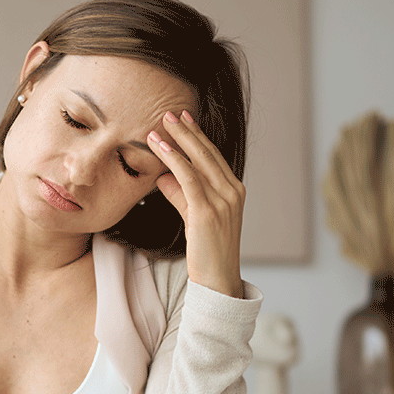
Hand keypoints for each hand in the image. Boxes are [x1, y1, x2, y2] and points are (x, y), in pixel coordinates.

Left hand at [147, 110, 245, 297]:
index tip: (183, 119)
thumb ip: (180, 196)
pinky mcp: (208, 212)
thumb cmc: (206, 253)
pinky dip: (172, 159)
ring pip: (197, 161)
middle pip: (207, 152)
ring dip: (177, 140)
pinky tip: (159, 147)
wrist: (218, 281)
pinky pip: (187, 177)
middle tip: (170, 112)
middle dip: (187, 131)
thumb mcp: (193, 218)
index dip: (197, 136)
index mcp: (234, 191)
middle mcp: (233, 191)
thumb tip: (162, 177)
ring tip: (159, 125)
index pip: (214, 156)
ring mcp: (223, 201)